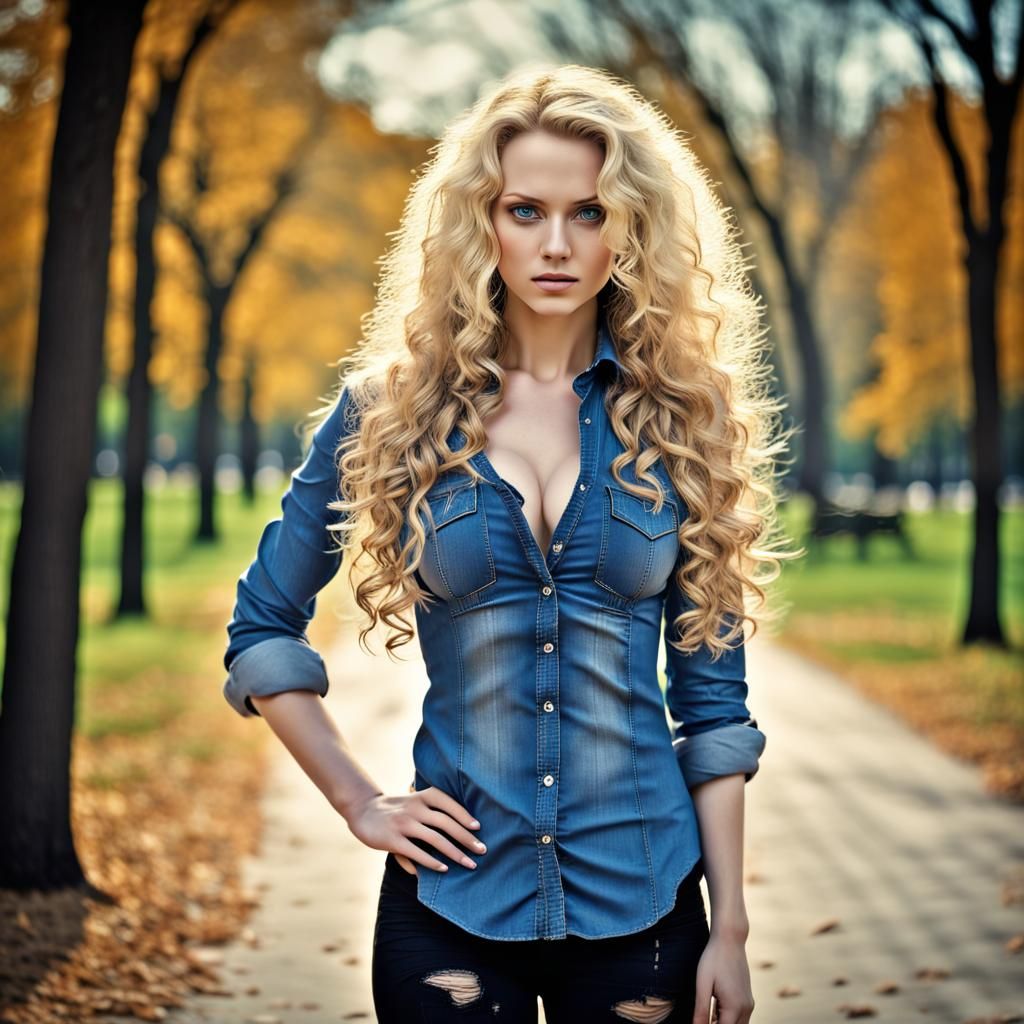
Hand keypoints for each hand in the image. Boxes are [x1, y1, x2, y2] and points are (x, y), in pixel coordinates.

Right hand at [344, 786, 484, 876]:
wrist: (363, 810)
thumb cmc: (396, 809)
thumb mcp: (414, 801)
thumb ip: (432, 811)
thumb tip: (457, 829)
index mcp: (421, 796)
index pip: (448, 804)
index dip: (465, 815)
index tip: (479, 828)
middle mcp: (414, 808)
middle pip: (446, 823)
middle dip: (466, 838)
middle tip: (482, 850)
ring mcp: (403, 823)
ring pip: (435, 839)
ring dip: (455, 853)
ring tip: (469, 864)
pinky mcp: (392, 839)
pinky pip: (416, 852)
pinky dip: (432, 861)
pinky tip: (444, 869)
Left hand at [692, 934, 754, 1023]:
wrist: (730, 939)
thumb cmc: (713, 959)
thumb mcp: (703, 984)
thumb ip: (701, 1010)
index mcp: (734, 1007)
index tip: (698, 1021)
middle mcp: (746, 1008)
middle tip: (702, 1018)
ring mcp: (749, 1003)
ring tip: (707, 1014)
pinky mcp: (748, 998)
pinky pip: (740, 1018)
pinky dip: (728, 1019)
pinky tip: (713, 1008)